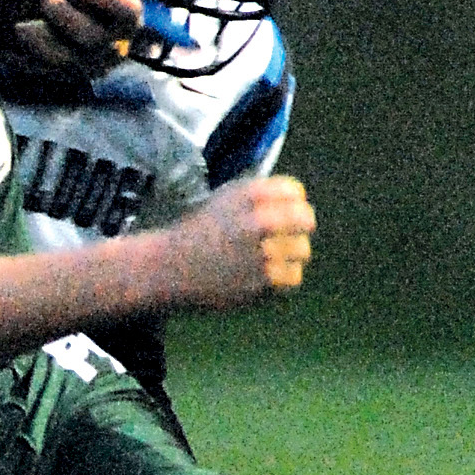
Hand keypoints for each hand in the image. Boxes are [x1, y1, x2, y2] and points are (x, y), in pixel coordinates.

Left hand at [2, 0, 140, 74]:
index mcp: (128, 18)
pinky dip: (25, 61)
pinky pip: (42, 73)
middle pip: (92, 38)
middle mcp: (112, 46)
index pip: (127, 11)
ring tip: (19, 27)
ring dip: (43, 45)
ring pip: (65, 62)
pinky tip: (5, 49)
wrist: (95, 26)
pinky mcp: (63, 77)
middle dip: (69, 21)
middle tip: (47, 0)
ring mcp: (86, 66)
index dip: (108, 0)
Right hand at [162, 176, 316, 308]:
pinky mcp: (261, 281)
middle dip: (300, 227)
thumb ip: (260, 196)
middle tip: (291, 236)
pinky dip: (283, 278)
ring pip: (302, 250)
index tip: (287, 211)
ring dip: (291, 255)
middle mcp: (257, 220)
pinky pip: (293, 276)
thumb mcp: (224, 199)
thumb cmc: (198, 233)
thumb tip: (298, 199)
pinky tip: (267, 277)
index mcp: (249, 195)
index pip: (295, 192)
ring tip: (272, 260)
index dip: (294, 202)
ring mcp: (261, 252)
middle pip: (305, 219)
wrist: (169, 268)